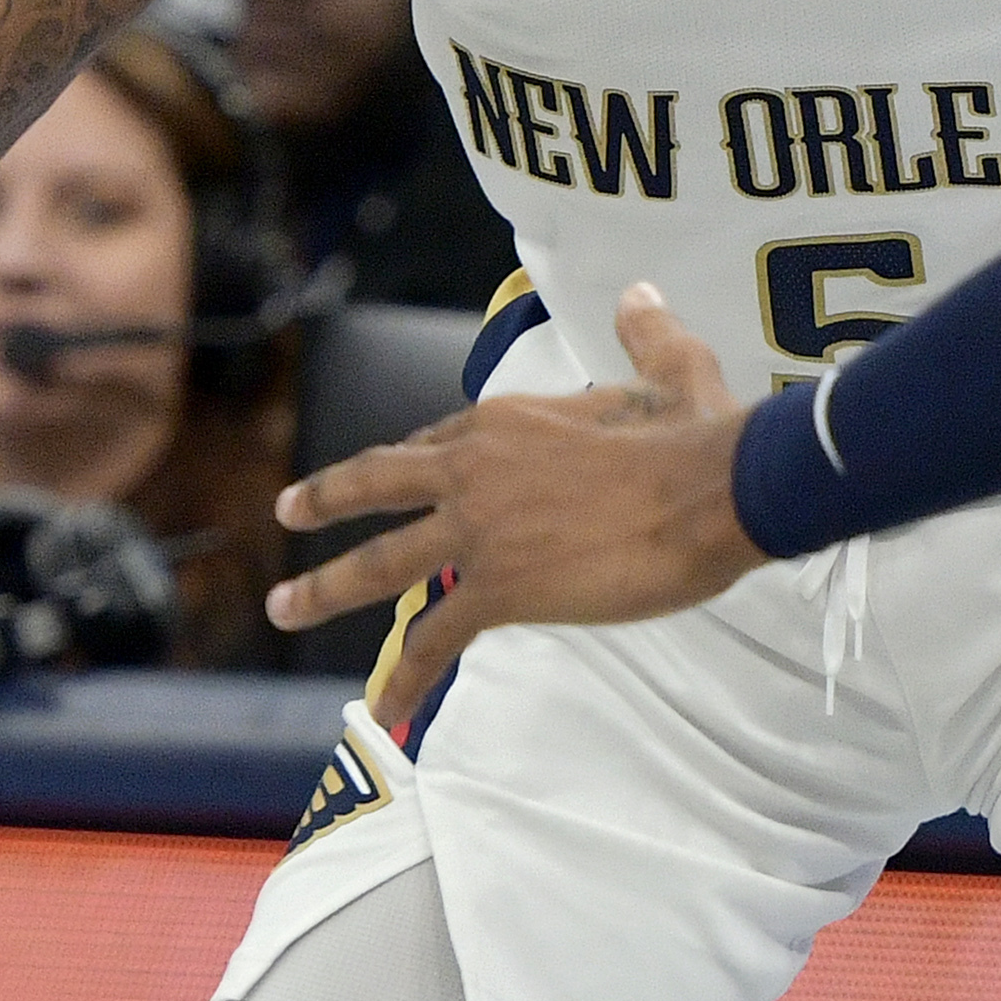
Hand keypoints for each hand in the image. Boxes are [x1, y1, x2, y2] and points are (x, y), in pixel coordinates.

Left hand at [265, 286, 767, 700]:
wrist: (716, 490)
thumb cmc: (700, 434)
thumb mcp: (673, 369)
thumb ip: (646, 333)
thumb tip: (642, 294)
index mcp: (507, 419)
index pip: (436, 443)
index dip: (410, 464)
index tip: (388, 477)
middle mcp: (474, 469)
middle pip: (377, 483)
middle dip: (324, 499)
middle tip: (285, 512)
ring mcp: (478, 531)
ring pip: (379, 563)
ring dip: (325, 588)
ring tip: (284, 607)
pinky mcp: (499, 589)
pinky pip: (434, 641)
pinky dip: (405, 676)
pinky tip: (385, 707)